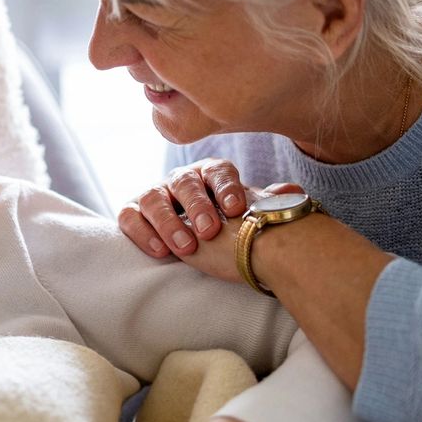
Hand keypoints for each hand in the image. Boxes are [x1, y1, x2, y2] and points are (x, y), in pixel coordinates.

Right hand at [119, 159, 302, 259]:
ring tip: (185, 248)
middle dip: (197, 206)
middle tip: (210, 231)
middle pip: (185, 182)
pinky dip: (142, 231)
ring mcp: (154, 195)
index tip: (237, 210)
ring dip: (168, 222)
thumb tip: (292, 191)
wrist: (202, 248)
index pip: (217, 170)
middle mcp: (180, 180)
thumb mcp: (249, 216)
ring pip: (153, 197)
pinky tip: (159, 251)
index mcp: (210, 174)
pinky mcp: (132, 213)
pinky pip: (129, 216)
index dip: (226, 188)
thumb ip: (268, 203)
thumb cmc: (229, 230)